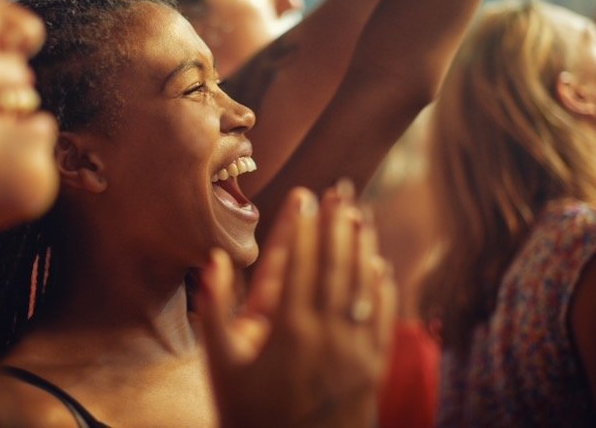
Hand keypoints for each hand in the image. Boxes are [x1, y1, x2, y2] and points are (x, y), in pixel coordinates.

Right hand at [197, 183, 395, 427]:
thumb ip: (212, 312)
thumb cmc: (249, 417)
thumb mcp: (220, 368)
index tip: (306, 196)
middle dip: (338, 225)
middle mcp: (327, 333)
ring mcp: (354, 350)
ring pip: (363, 287)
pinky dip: (383, 290)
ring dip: (363, 248)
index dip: (305, 226)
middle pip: (336, 266)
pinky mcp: (372, 369)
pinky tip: (381, 266)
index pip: (301, 263)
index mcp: (289, 330)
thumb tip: (212, 261)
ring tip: (361, 216)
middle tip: (340, 191)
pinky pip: (383, 320)